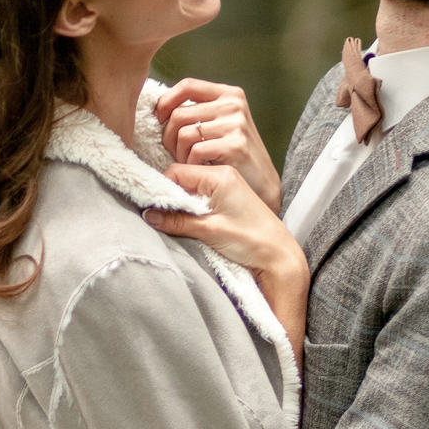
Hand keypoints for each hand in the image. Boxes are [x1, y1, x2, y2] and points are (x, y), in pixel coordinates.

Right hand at [144, 164, 308, 363]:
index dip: (162, 189)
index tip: (155, 209)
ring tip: (180, 223)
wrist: (279, 256)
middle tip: (165, 218)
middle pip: (183, 176)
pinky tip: (193, 223)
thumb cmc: (251, 241)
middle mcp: (223, 174)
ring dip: (181, 203)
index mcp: (219, 175)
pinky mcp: (230, 198)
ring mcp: (228, 185)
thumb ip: (177, 221)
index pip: (177, 171)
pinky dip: (193, 207)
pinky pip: (202, 195)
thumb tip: (149, 215)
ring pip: (191, 186)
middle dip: (170, 196)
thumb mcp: (209, 231)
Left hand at [157, 79, 281, 211]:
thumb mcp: (221, 123)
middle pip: (179, 114)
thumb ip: (199, 111)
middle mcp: (234, 105)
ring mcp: (236, 124)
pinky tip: (199, 169)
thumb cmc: (233, 154)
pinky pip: (195, 152)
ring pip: (184, 134)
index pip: (187, 86)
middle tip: (174, 152)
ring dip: (178, 153)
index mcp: (229, 94)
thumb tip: (160, 109)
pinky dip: (191, 164)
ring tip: (188, 162)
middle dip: (168, 136)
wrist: (262, 183)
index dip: (165, 102)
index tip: (158, 119)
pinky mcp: (235, 145)